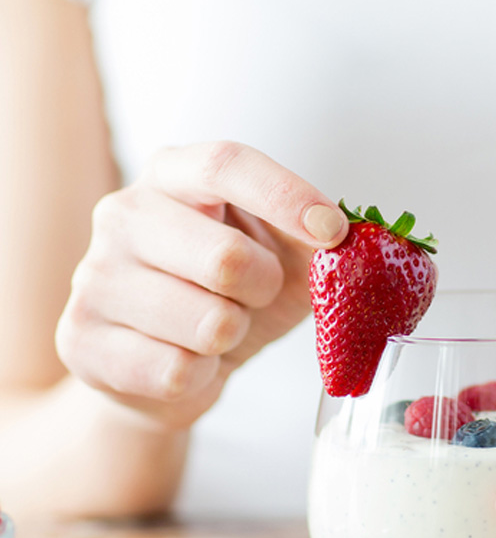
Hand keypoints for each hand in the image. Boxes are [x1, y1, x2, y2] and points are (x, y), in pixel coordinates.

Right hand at [56, 141, 346, 428]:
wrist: (168, 368)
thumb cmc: (232, 299)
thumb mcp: (283, 259)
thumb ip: (320, 240)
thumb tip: (373, 239)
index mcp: (173, 176)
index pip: (226, 163)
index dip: (287, 196)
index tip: (333, 232)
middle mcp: (123, 214)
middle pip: (226, 257)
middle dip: (264, 290)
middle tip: (255, 296)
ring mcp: (94, 276)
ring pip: (208, 323)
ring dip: (233, 336)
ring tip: (216, 328)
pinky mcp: (81, 340)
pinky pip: (178, 370)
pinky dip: (203, 374)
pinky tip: (187, 360)